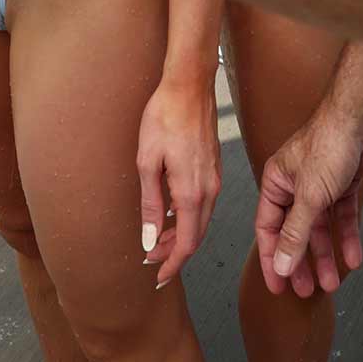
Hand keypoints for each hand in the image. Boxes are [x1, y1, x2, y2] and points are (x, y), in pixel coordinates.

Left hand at [136, 76, 221, 288]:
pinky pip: (204, 203)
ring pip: (202, 219)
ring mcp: (215, 178)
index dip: (173, 264)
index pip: (188, 243)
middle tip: (152, 260)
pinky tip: (172, 213)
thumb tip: (151, 239)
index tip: (158, 276)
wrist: (189, 85)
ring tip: (158, 240)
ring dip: (182, 234)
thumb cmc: (164, 117)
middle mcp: (210, 189)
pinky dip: (189, 217)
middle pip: (197, 235)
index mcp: (192, 192)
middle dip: (175, 252)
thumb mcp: (147, 162)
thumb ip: (151, 204)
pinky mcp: (214, 167)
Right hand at [254, 105, 362, 298]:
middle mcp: (295, 185)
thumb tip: (281, 264)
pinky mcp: (342, 184)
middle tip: (305, 290)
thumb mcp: (309, 197)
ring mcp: (319, 185)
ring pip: (320, 227)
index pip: (268, 229)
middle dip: (300, 261)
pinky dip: (347, 237)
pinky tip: (352, 256)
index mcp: (276, 183)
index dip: (272, 258)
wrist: (361, 118)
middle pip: (295, 232)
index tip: (277, 285)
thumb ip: (295, 233)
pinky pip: (342, 217)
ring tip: (332, 282)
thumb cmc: (328, 142)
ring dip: (325, 254)